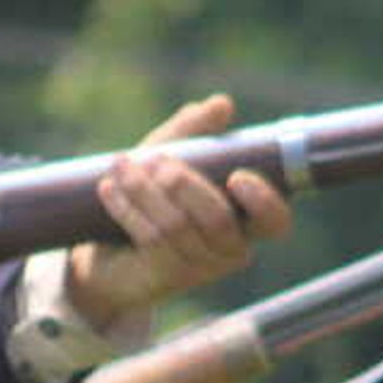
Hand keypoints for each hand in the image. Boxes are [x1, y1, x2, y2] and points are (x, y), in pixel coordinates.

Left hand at [62, 95, 292, 331]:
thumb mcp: (171, 156)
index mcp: (246, 220)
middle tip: (156, 160)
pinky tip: (109, 189)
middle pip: (219, 220)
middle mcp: (231, 250)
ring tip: (121, 165)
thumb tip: (222, 104)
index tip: (236, 176)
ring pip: (178, 227)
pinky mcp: (168, 278)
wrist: (108, 252)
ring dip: (146, 191)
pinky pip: (152, 240)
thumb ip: (196, 130)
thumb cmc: (151, 198)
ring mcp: (201, 270)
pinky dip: (129, 209)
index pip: (274, 221)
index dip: (263, 202)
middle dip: (184, 185)